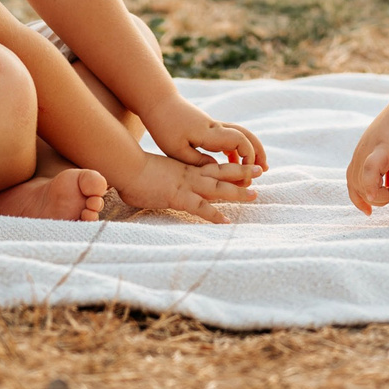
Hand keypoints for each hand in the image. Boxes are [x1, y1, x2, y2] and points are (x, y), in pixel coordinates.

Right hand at [118, 151, 262, 223]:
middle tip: (261, 171)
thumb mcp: (154, 172)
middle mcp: (190, 175)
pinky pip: (200, 208)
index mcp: (185, 169)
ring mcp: (187, 185)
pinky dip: (214, 215)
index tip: (243, 168)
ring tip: (255, 195)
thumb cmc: (134, 171)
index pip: (212, 167)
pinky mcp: (179, 197)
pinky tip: (226, 221)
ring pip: (218, 188)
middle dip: (243, 172)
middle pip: (222, 172)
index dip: (228, 167)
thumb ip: (161, 177)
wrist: (127, 167)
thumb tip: (156, 181)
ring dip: (238, 192)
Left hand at [145, 100, 268, 172]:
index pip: (239, 141)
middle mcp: (215, 127)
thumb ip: (198, 161)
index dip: (249, 156)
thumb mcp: (176, 150)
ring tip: (255, 167)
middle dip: (258, 152)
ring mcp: (213, 126)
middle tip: (264, 169)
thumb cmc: (164, 126)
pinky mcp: (208, 127)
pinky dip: (236, 149)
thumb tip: (217, 170)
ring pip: (240, 134)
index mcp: (209, 133)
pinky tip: (233, 161)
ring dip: (250, 150)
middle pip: (246, 135)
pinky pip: (229, 136)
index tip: (248, 172)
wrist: (158, 102)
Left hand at [345, 98, 388, 213]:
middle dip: (371, 199)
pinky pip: (370, 172)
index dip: (358, 198)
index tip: (369, 211)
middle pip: (356, 186)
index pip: (352, 181)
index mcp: (363, 152)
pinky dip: (373, 186)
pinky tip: (388, 193)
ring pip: (362, 184)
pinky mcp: (381, 148)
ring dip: (379, 195)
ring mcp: (369, 150)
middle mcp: (362, 152)